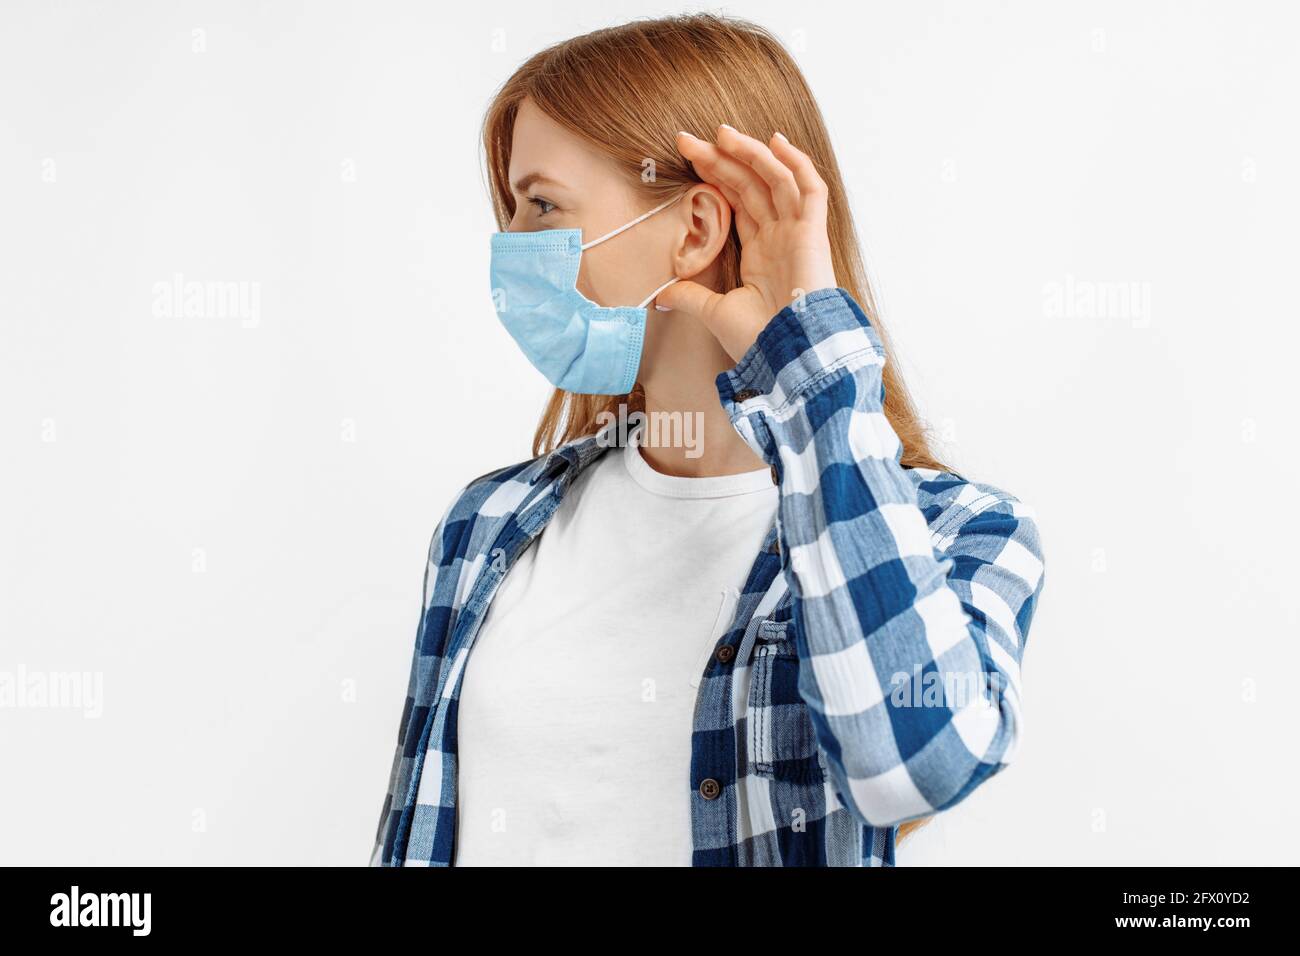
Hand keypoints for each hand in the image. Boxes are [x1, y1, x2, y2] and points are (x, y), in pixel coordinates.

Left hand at [656, 123, 837, 362]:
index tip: (688, 158)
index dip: (715, 177)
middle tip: (688, 140)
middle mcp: (780, 237)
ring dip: (750, 153)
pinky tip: (775, 141)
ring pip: (776, 179)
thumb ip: (689, 297)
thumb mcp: (714, 312)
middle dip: (722, 159)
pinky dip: (797, 163)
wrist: (786, 354)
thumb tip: (660, 295)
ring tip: (721, 133)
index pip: (738, 202)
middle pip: (751, 184)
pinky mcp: (813, 233)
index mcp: (761, 253)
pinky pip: (810, 189)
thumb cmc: (758, 340)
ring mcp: (797, 233)